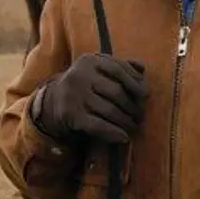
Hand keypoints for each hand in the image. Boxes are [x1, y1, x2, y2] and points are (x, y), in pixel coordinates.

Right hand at [34, 53, 148, 143]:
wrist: (53, 100)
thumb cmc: (85, 84)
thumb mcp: (98, 69)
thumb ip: (119, 66)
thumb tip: (142, 69)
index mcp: (90, 61)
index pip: (119, 69)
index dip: (136, 83)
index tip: (146, 95)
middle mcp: (80, 75)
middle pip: (117, 92)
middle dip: (133, 106)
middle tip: (140, 116)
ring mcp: (74, 95)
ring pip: (110, 111)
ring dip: (126, 122)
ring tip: (134, 126)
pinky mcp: (71, 115)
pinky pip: (98, 126)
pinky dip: (114, 133)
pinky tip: (124, 138)